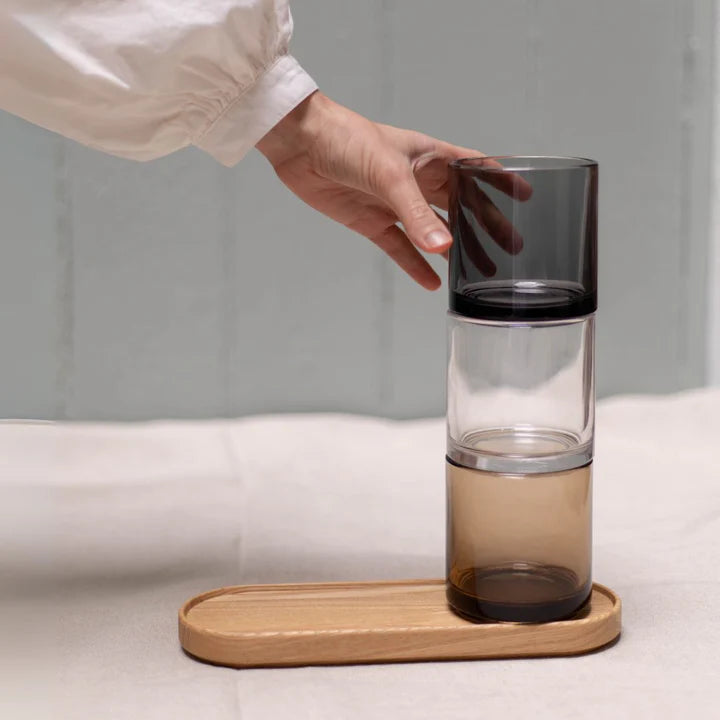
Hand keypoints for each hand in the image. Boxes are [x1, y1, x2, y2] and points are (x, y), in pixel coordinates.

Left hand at [257, 92, 493, 289]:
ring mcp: (395, 204)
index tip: (526, 196)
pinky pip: (400, 248)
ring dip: (456, 251)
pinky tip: (432, 282)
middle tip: (510, 248)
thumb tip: (443, 250)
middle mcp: (417, 181)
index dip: (501, 181)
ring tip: (479, 272)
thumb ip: (416, 215)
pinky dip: (415, 265)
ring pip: (434, 232)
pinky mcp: (372, 222)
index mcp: (430, 158)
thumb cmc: (347, 140)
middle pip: (461, 207)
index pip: (476, 169)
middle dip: (486, 227)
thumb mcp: (389, 175)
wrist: (300, 146)